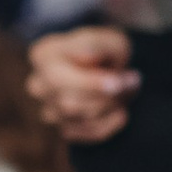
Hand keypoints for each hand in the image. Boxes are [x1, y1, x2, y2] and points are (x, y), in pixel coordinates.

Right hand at [29, 24, 138, 143]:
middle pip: (69, 103)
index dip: (90, 83)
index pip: (57, 78)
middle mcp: (39, 86)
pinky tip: (121, 109)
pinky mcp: (66, 129)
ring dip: (113, 104)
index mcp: (42, 56)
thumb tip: (87, 57)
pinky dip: (112, 122)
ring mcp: (49, 110)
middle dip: (107, 95)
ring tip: (128, 88)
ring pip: (83, 118)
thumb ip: (96, 45)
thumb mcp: (105, 38)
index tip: (117, 82)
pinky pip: (92, 133)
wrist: (107, 66)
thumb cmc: (104, 49)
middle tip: (132, 81)